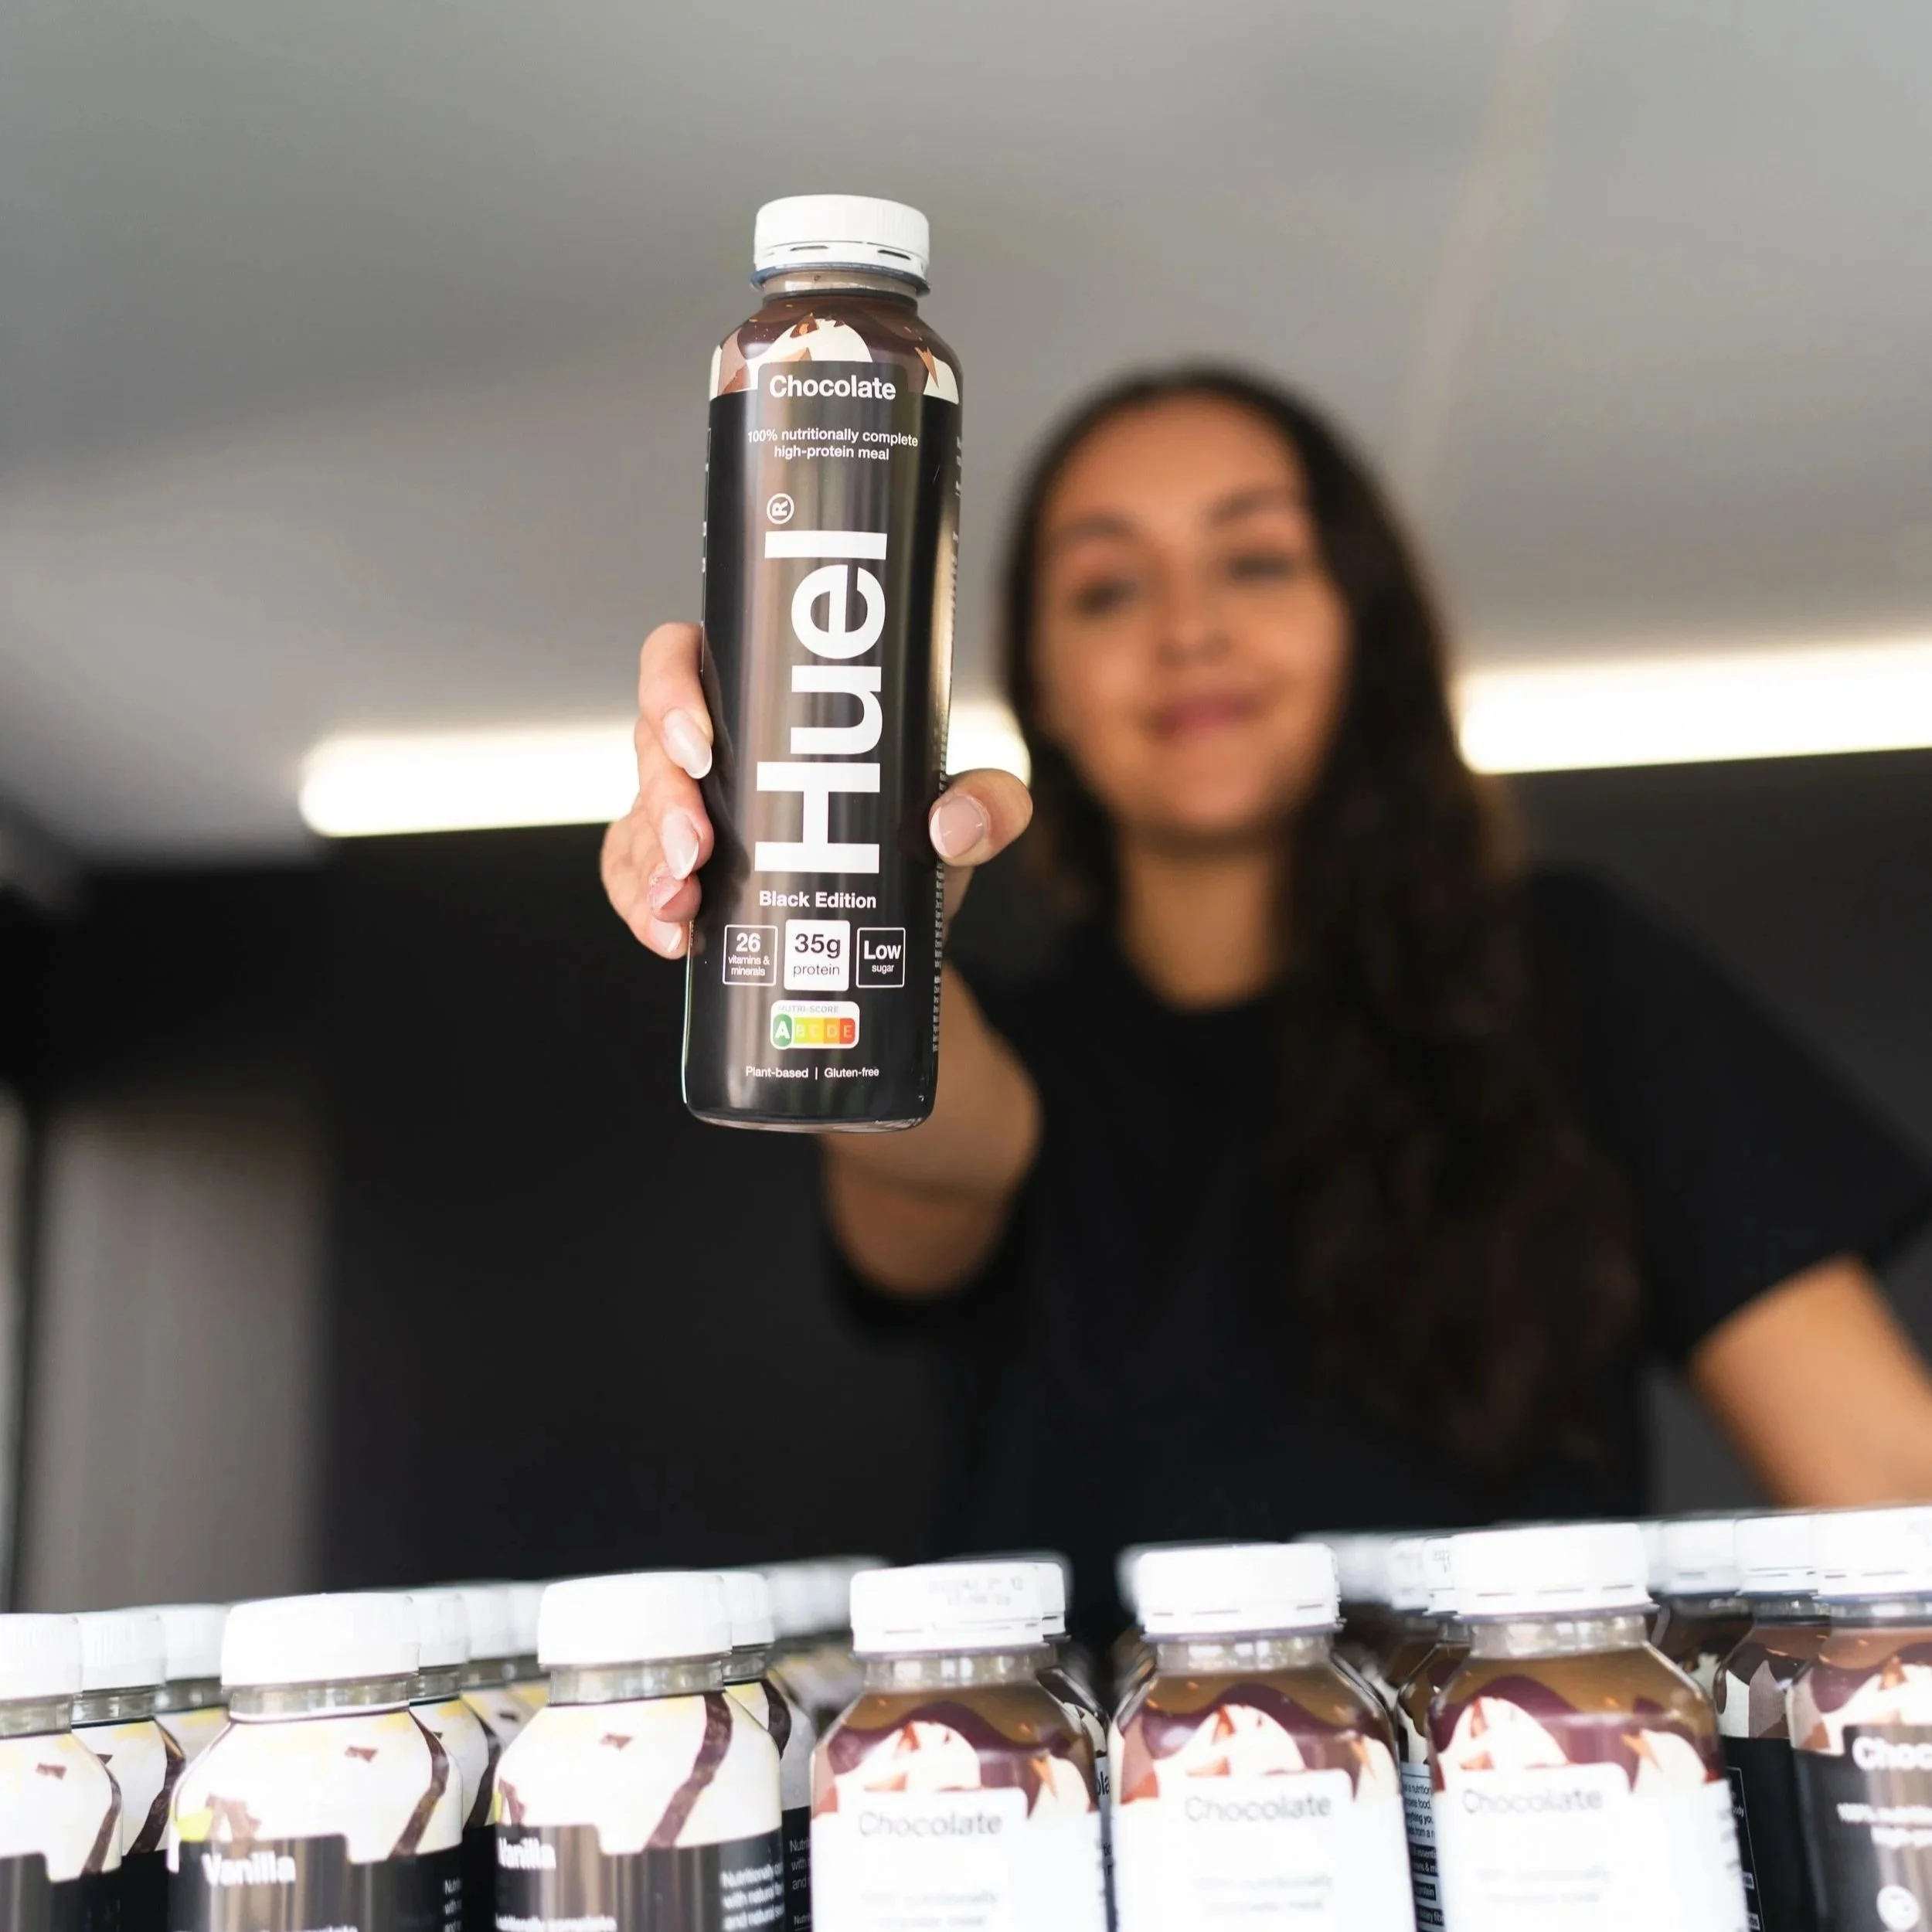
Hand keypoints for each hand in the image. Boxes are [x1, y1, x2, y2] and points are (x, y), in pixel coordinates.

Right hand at [602, 622, 1033, 956]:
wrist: (894, 945)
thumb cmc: (914, 854)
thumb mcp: (961, 823)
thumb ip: (990, 805)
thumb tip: (955, 821)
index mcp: (765, 704)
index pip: (687, 658)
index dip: (671, 687)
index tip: (700, 742)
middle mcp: (715, 751)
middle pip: (651, 744)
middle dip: (664, 797)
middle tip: (698, 848)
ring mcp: (684, 815)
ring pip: (635, 820)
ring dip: (648, 863)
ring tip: (683, 906)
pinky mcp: (673, 876)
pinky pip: (633, 885)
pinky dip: (645, 912)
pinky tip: (675, 938)